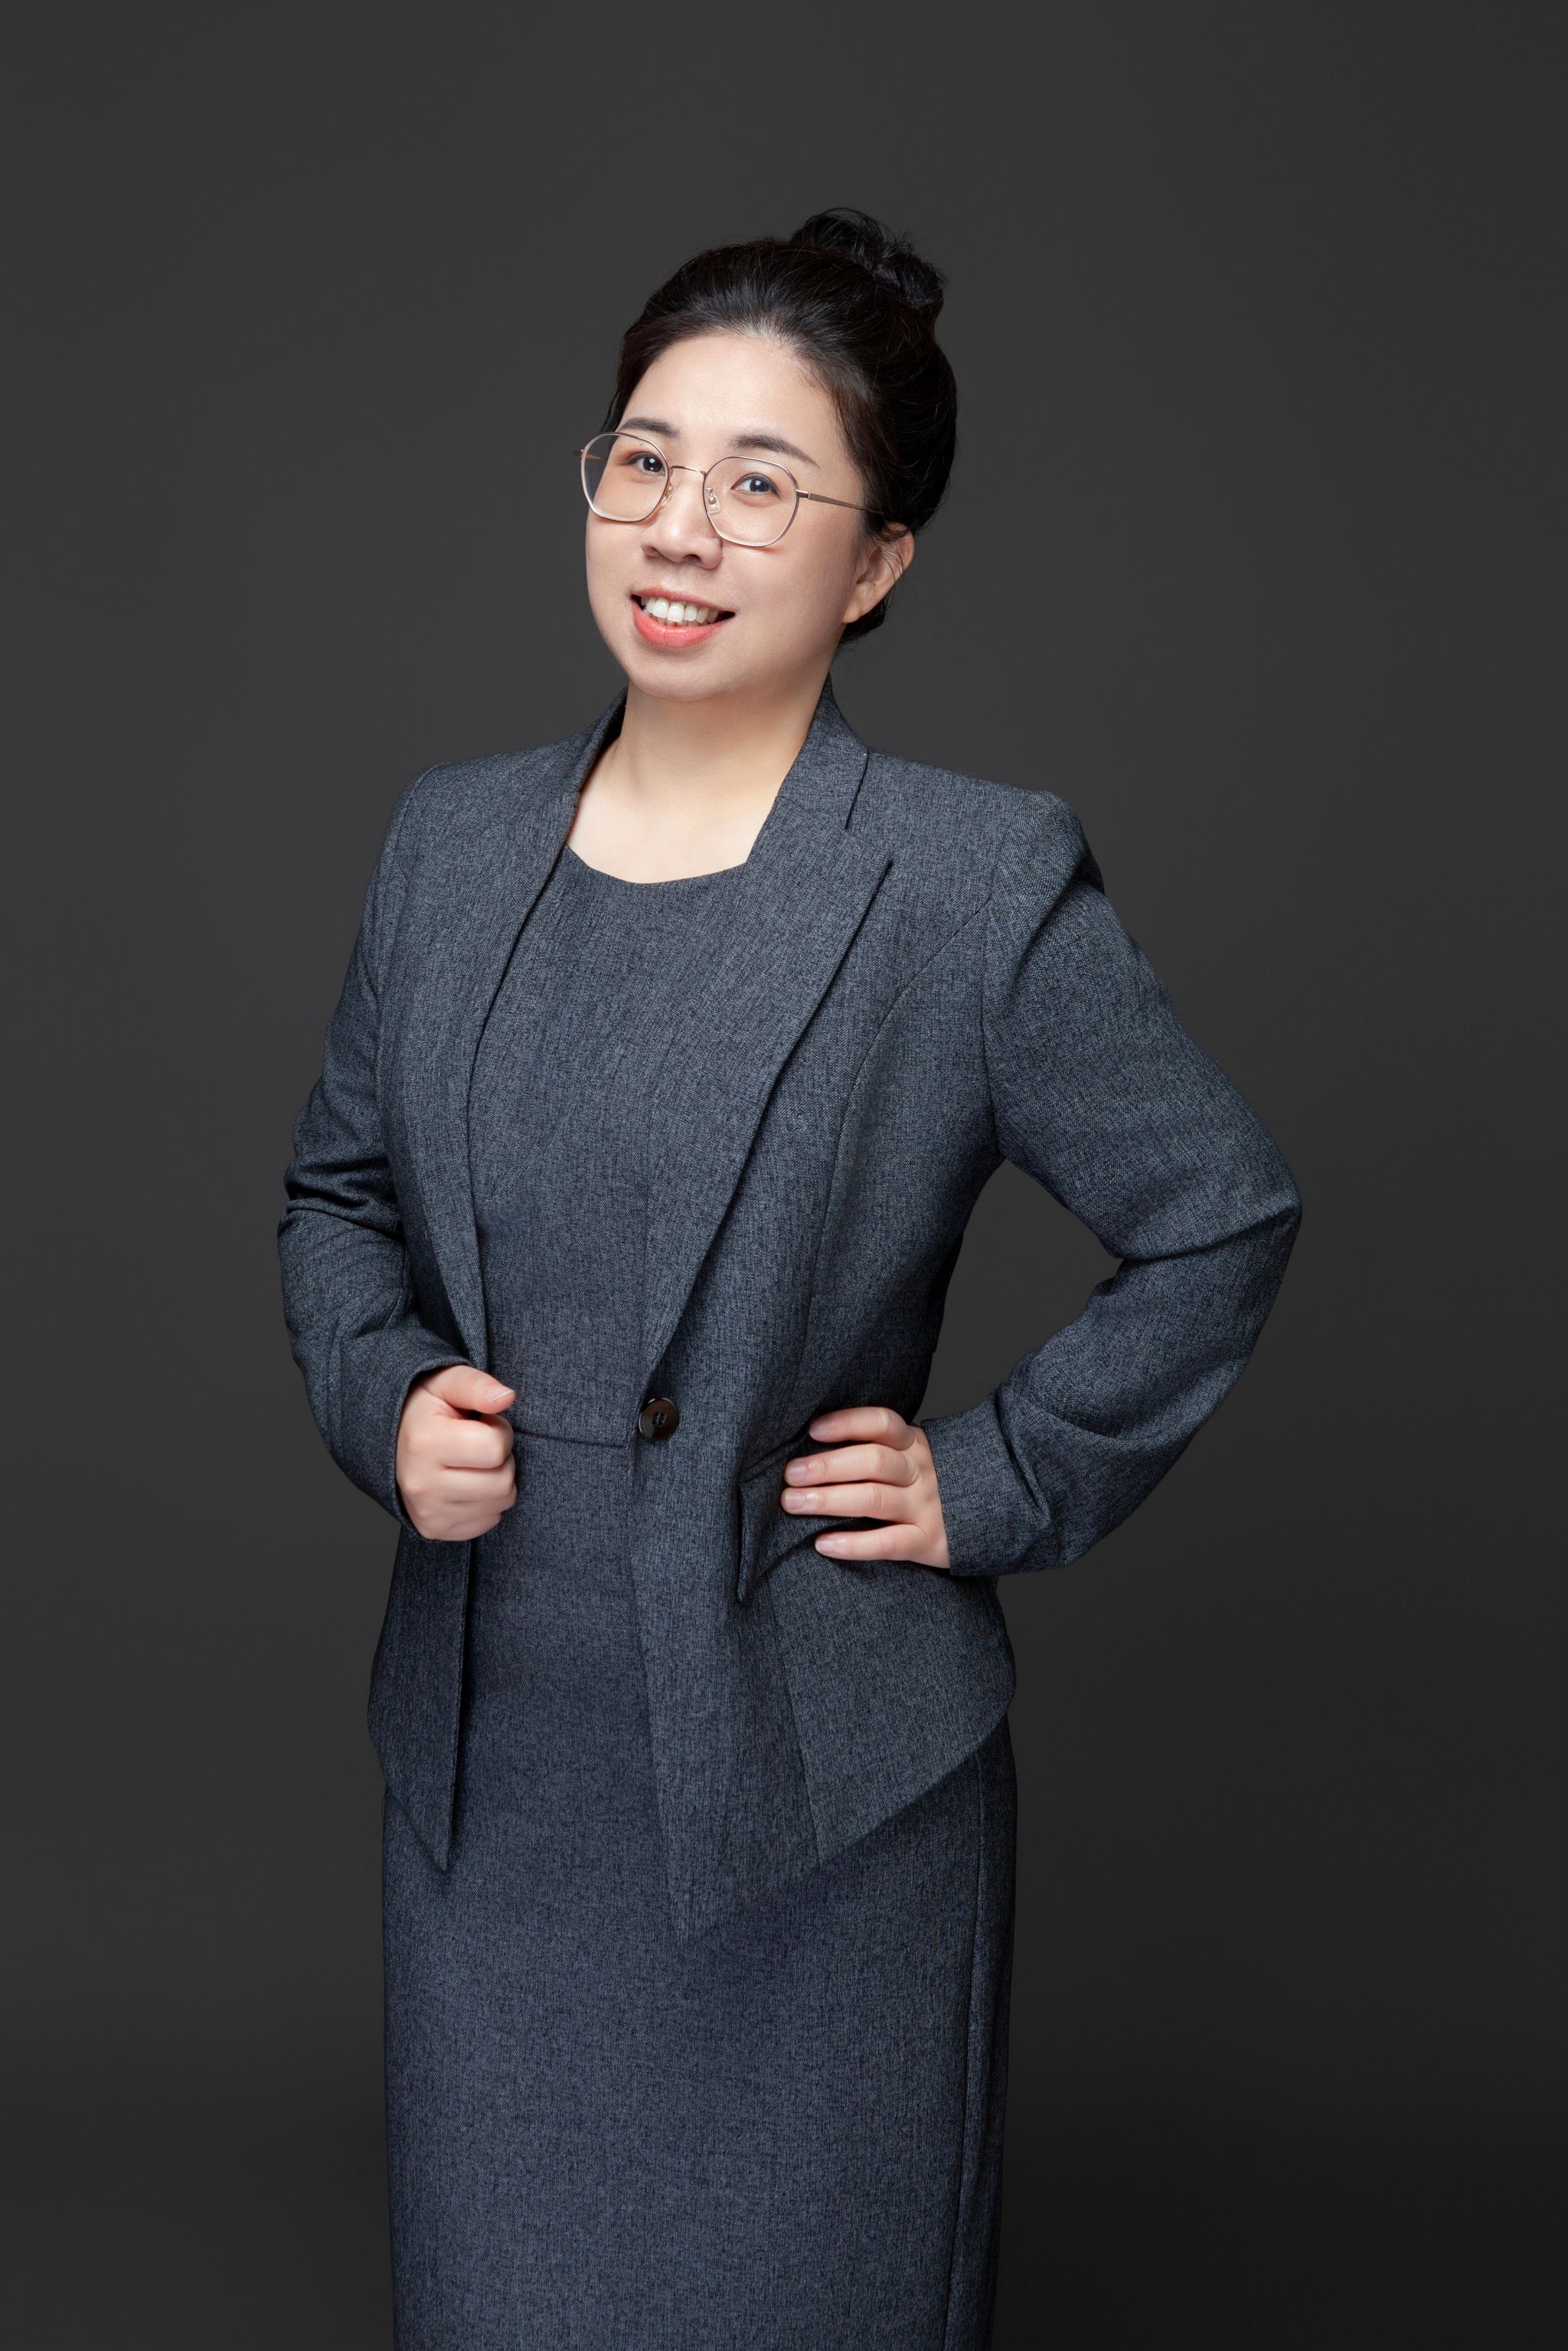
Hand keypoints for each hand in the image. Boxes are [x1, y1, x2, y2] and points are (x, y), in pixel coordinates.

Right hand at [395, 1364, 517, 1540]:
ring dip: (497, 1480)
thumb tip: (506, 1397)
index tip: (482, 1423)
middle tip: (478, 1445)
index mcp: (424, 1444)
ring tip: (472, 1463)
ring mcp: (427, 1512)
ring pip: (500, 1503)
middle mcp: (421, 1484)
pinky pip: (489, 1521)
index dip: (499, 1431)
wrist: (392, 1440)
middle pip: (503, 1482)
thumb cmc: (427, 1409)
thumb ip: (477, 1385)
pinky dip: (487, 1503)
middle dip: (501, 1459)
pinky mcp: (434, 1529)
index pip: (496, 1448)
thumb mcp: (447, 1382)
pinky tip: (466, 1483)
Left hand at [780, 1404, 950, 1571]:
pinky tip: (823, 1544)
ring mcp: (926, 1506)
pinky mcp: (929, 1541)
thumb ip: (876, 1449)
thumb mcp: (912, 1456)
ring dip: (829, 1500)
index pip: (881, 1423)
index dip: (847, 1423)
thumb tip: (812, 1447)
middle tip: (791, 1475)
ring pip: (874, 1500)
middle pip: (872, 1461)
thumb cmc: (929, 1483)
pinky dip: (853, 1545)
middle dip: (826, 1466)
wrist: (991, 1514)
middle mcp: (920, 1471)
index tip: (813, 1430)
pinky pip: (888, 1543)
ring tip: (794, 1503)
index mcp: (913, 1444)